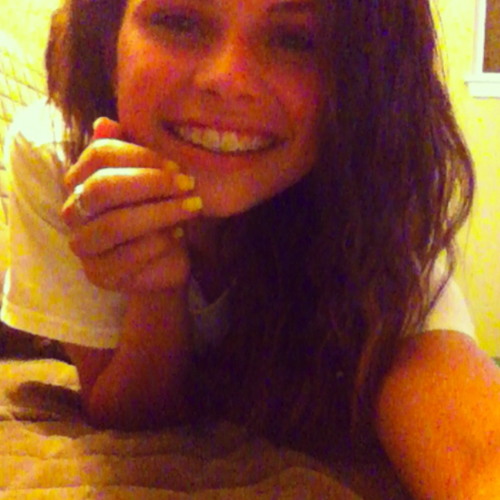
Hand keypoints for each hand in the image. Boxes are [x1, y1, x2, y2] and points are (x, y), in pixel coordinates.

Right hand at [62, 118, 202, 291]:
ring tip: (192, 208)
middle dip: (151, 183)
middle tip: (187, 185)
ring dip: (161, 213)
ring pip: (116, 224)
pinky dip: (159, 243)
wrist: (164, 262)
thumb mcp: (150, 179)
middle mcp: (74, 212)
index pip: (99, 155)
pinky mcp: (99, 275)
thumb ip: (130, 151)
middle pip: (103, 188)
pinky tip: (179, 235)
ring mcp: (83, 246)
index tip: (176, 166)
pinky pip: (128, 256)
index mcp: (81, 181)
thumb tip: (105, 122)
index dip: (140, 156)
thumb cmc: (157, 214)